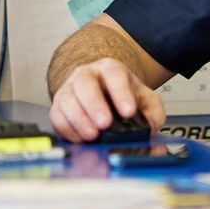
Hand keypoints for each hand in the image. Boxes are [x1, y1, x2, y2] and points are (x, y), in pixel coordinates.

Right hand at [48, 57, 165, 142]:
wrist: (103, 94)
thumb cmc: (123, 97)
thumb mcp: (144, 100)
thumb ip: (153, 111)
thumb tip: (151, 126)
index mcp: (110, 69)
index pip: (114, 75)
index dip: (121, 93)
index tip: (129, 112)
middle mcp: (87, 75)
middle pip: (85, 83)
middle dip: (94, 104)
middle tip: (105, 124)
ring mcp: (69, 89)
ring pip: (67, 99)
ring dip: (79, 119)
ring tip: (92, 135)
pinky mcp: (58, 106)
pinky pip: (57, 116)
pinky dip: (67, 129)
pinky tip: (80, 139)